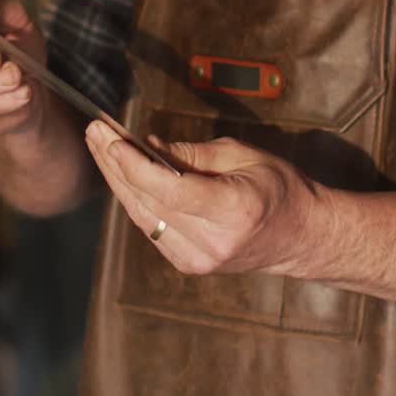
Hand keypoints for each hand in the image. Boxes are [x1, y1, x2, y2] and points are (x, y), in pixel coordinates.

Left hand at [84, 122, 327, 275]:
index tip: (110, 139)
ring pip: (141, 215)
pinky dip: (134, 198)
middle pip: (147, 201)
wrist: (302, 237)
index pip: (169, 190)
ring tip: (99, 145)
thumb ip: (192, 154)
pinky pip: (150, 226)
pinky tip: (120, 171)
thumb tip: (147, 147)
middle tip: (94, 130)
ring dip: (117, 179)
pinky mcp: (189, 264)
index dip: (133, 165)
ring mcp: (198, 259)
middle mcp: (212, 241)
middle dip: (114, 163)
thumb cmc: (280, 189)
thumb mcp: (243, 156)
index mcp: (233, 210)